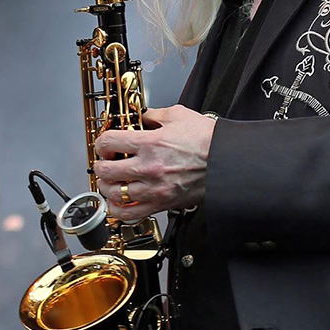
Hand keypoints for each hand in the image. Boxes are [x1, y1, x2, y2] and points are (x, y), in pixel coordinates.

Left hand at [92, 105, 216, 221]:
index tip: (105, 145)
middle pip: (105, 170)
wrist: (229, 161)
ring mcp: (154, 189)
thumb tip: (140, 116)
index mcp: (150, 143)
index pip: (108, 142)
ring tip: (110, 181)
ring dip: (106, 186)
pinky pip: (130, 214)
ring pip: (114, 194)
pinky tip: (119, 201)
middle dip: (100, 164)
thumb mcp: (178, 116)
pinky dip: (118, 210)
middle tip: (105, 162)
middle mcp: (148, 168)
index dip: (101, 142)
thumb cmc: (209, 140)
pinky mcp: (162, 204)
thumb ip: (153, 114)